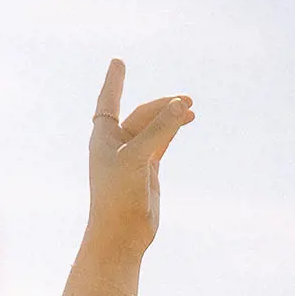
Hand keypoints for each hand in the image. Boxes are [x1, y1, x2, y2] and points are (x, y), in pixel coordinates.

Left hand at [84, 58, 193, 259]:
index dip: (114, 81)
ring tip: (191, 108)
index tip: (117, 62)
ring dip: (171, 115)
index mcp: (103, 138)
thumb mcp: (137, 158)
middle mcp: (116, 144)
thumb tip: (180, 105)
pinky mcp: (147, 169)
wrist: (121, 233)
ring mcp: (133, 156)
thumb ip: (159, 130)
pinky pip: (162, 140)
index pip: (109, 101)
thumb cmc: (118, 196)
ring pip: (155, 126)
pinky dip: (173, 129)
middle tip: (186, 102)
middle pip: (142, 113)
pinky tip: (187, 120)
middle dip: (162, 105)